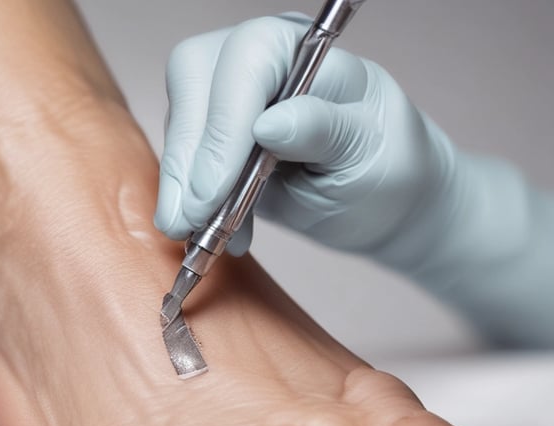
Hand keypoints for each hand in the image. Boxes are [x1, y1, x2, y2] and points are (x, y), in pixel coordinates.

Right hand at [155, 13, 454, 257]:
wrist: (381, 202)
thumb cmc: (385, 166)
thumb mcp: (368, 151)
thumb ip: (323, 130)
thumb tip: (270, 125)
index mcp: (303, 50)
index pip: (245, 63)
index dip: (223, 127)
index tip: (213, 193)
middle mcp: (258, 65)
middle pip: (192, 80)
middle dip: (185, 157)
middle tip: (189, 222)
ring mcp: (229, 103)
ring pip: (178, 124)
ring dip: (180, 187)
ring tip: (201, 236)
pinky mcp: (213, 145)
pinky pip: (182, 164)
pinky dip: (187, 204)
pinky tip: (210, 233)